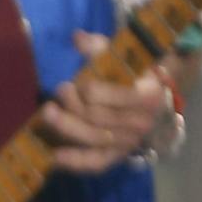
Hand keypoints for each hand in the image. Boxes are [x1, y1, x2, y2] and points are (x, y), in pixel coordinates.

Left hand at [38, 32, 172, 174]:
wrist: (155, 97)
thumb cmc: (132, 72)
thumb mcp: (120, 55)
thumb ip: (100, 47)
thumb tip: (78, 38)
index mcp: (146, 96)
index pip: (116, 97)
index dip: (90, 90)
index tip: (74, 83)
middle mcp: (140, 123)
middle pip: (99, 118)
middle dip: (73, 105)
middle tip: (57, 91)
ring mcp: (129, 142)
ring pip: (94, 139)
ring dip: (67, 128)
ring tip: (47, 113)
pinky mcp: (117, 155)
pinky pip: (97, 163)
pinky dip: (76, 162)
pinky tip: (55, 157)